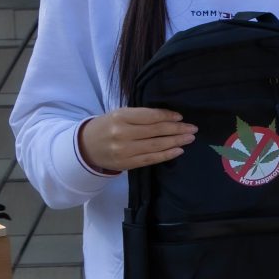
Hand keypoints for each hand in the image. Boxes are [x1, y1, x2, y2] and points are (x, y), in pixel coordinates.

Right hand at [79, 107, 195, 172]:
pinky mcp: (126, 164)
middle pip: (156, 131)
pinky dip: (166, 155)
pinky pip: (150, 159)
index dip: (167, 116)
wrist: (86, 146)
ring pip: (155, 145)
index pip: (150, 116)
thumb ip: (140, 115)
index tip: (181, 116)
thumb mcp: (119, 114)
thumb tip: (168, 116)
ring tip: (189, 138)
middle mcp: (122, 134)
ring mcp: (124, 151)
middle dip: (177, 129)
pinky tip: (179, 150)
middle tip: (193, 128)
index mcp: (120, 117)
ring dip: (176, 142)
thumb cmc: (107, 126)